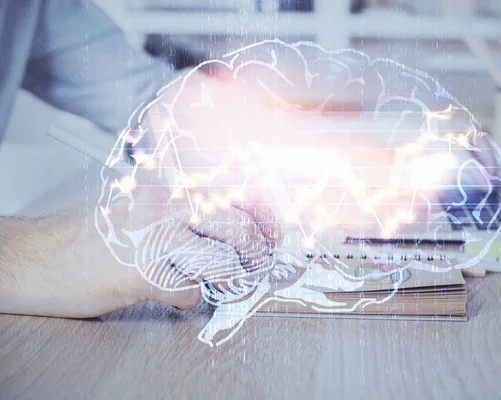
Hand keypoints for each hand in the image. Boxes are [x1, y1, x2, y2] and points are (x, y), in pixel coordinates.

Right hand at [0, 185, 280, 317]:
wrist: (40, 256)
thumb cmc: (94, 232)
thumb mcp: (142, 203)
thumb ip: (182, 205)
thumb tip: (232, 216)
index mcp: (167, 185)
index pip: (233, 190)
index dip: (263, 212)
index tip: (275, 227)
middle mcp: (165, 206)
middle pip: (236, 224)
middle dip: (256, 248)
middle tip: (257, 261)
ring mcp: (155, 238)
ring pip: (220, 259)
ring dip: (229, 275)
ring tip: (224, 278)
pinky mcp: (143, 275)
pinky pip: (188, 291)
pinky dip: (189, 297)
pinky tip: (176, 291)